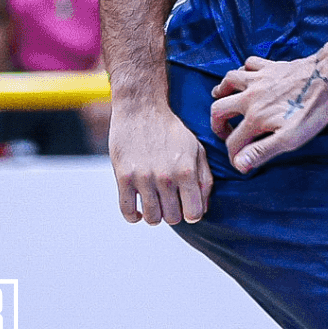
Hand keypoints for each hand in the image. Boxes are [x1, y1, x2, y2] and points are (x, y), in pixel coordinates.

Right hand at [109, 102, 212, 224]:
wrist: (142, 110)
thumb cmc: (173, 131)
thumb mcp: (197, 150)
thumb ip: (204, 179)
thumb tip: (202, 209)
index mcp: (187, 171)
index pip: (194, 213)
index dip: (192, 214)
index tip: (187, 208)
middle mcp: (165, 177)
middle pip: (173, 218)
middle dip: (174, 214)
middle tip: (171, 202)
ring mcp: (143, 178)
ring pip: (152, 218)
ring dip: (155, 215)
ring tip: (156, 203)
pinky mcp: (123, 177)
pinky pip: (127, 211)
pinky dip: (134, 216)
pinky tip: (139, 209)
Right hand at [207, 55, 327, 171]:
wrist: (326, 78)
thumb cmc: (311, 110)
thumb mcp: (289, 138)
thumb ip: (262, 151)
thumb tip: (239, 164)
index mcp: (255, 118)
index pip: (233, 141)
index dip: (233, 155)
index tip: (238, 161)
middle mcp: (251, 97)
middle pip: (219, 109)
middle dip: (217, 123)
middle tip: (223, 131)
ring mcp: (259, 79)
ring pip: (229, 80)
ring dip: (222, 91)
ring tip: (222, 98)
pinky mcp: (270, 66)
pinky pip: (249, 63)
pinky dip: (244, 69)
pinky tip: (247, 75)